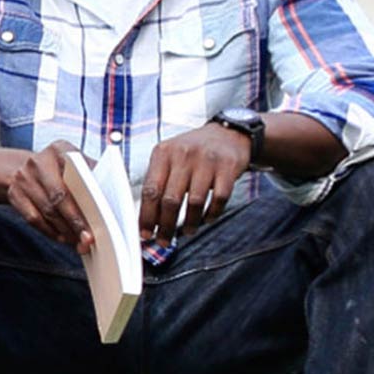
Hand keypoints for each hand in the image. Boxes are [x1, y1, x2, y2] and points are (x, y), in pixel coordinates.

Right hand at [6, 141, 94, 254]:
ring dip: (65, 229)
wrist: (25, 169)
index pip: (76, 172)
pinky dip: (50, 231)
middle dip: (76, 220)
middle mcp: (38, 162)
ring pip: (47, 210)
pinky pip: (33, 219)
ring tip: (78, 240)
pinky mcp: (14, 194)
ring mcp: (23, 178)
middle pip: (59, 196)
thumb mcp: (76, 163)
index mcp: (59, 150)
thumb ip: (93, 176)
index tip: (100, 214)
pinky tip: (61, 236)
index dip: (88, 195)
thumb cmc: (59, 170)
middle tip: (88, 237)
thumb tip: (114, 200)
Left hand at [140, 125, 250, 241]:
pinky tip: (207, 219)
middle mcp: (183, 155)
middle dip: (165, 226)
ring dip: (190, 223)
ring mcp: (207, 161)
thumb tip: (147, 217)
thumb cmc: (193, 150)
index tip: (145, 233)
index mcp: (163, 153)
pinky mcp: (228, 167)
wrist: (228, 133)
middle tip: (163, 240)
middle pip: (170, 199)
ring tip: (186, 232)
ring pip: (194, 202)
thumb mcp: (170, 156)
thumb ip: (158, 180)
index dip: (147, 216)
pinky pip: (218, 199)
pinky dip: (211, 214)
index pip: (150, 190)